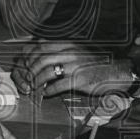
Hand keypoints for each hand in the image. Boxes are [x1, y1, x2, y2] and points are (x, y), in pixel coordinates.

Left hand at [12, 42, 134, 97]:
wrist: (115, 71)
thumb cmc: (95, 63)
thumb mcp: (77, 51)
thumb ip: (61, 51)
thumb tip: (41, 56)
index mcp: (67, 44)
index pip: (40, 47)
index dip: (28, 57)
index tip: (24, 66)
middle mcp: (69, 53)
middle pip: (40, 60)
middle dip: (30, 71)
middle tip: (27, 80)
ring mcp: (74, 66)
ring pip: (46, 72)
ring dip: (37, 82)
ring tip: (34, 88)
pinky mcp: (79, 80)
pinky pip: (58, 85)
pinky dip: (48, 91)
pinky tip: (46, 94)